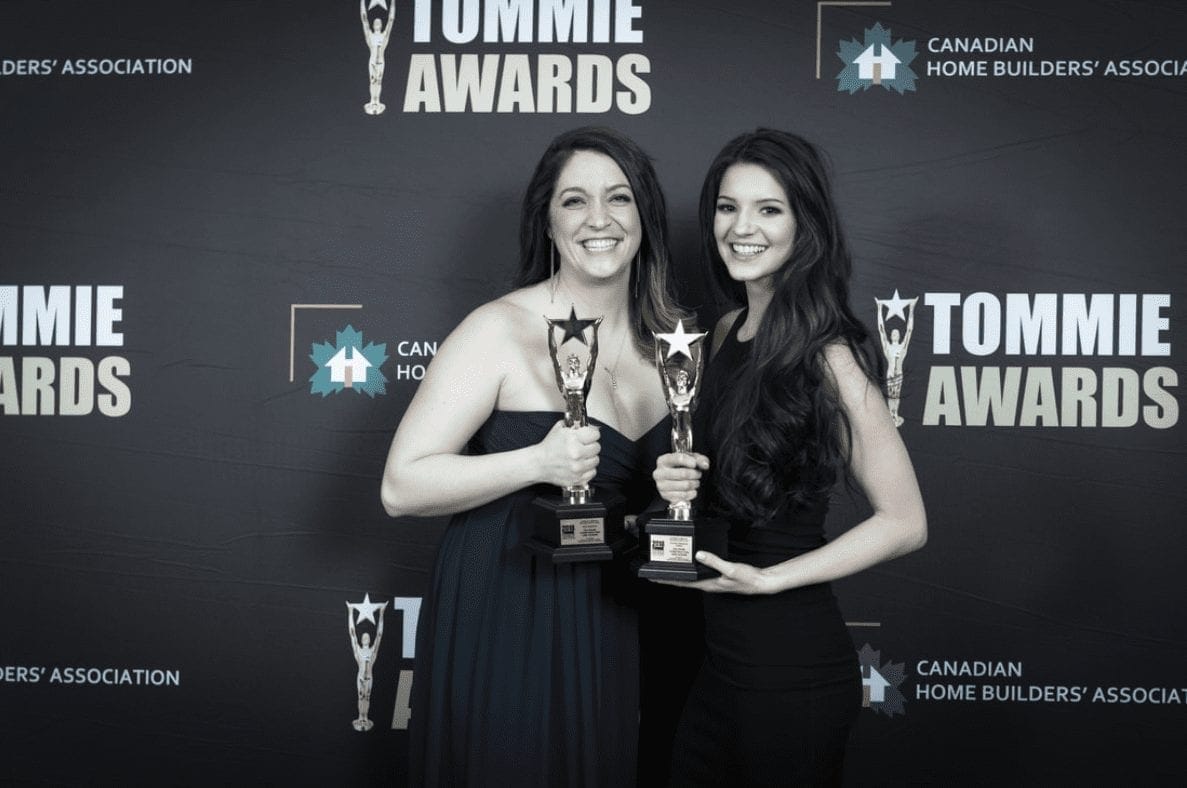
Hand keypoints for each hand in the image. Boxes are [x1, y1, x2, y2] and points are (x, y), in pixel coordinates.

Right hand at [536, 420, 599, 487]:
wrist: (538, 464)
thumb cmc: (549, 447)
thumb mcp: (559, 428)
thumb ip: (575, 425)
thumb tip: (589, 426)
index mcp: (572, 439)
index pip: (595, 434)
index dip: (591, 434)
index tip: (589, 436)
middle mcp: (576, 454)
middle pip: (597, 447)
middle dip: (590, 445)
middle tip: (582, 446)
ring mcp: (578, 468)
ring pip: (596, 460)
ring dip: (589, 458)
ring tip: (580, 456)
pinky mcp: (578, 478)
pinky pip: (592, 472)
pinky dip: (587, 469)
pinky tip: (579, 465)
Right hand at [653, 452, 708, 504]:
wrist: (674, 479)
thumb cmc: (681, 467)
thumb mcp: (691, 459)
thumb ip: (699, 459)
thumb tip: (705, 465)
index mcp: (663, 460)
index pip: (678, 458)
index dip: (690, 461)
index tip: (695, 464)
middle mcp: (659, 473)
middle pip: (684, 473)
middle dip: (695, 474)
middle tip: (698, 474)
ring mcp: (661, 485)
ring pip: (685, 485)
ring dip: (695, 484)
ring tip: (695, 482)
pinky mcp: (666, 496)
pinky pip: (684, 496)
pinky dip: (692, 493)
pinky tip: (692, 490)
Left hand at [656, 550, 778, 594]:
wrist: (760, 582)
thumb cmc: (747, 578)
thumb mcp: (730, 569)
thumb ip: (714, 562)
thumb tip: (699, 554)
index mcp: (708, 584)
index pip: (683, 583)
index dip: (668, 580)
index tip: (654, 578)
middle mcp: (708, 584)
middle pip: (684, 581)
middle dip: (669, 577)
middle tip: (654, 572)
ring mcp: (712, 580)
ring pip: (690, 577)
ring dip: (679, 573)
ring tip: (667, 567)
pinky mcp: (717, 576)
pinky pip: (699, 573)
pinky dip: (691, 569)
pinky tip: (689, 563)